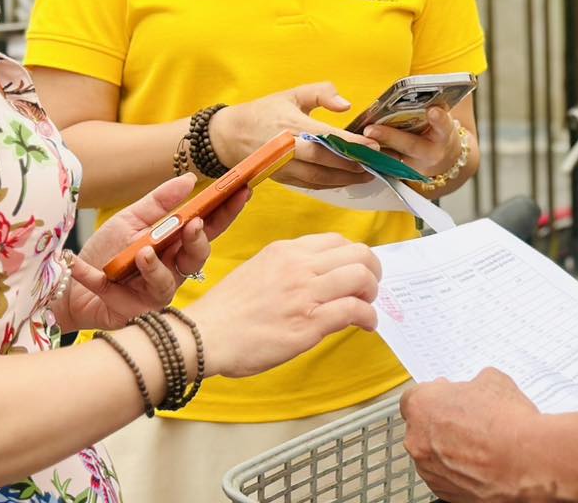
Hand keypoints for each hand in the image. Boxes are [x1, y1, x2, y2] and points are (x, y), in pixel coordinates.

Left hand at [58, 173, 239, 331]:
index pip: (209, 227)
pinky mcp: (131, 312)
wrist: (71, 285)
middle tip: (193, 224)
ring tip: (143, 252)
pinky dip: (99, 280)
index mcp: (176, 245)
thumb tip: (189, 179)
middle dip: (198, 241)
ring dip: (155, 268)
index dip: (227, 211)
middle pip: (197, 258)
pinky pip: (123, 297)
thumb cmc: (107, 253)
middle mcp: (172, 270)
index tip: (242, 190)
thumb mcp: (130, 220)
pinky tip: (89, 268)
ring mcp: (153, 293)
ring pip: (167, 284)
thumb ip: (159, 202)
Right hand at [189, 233, 381, 377]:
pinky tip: (366, 324)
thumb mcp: (258, 271)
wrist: (204, 336)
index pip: (336, 241)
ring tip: (368, 305)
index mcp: (285, 251)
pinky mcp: (309, 323)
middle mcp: (299, 266)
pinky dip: (369, 317)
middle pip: (358, 253)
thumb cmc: (227, 311)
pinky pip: (354, 310)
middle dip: (373, 270)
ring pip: (361, 277)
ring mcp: (305, 293)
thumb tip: (317, 277)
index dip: (354, 256)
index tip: (356, 270)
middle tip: (370, 286)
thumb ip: (289, 269)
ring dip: (373, 292)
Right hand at [209, 82, 377, 188]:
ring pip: (320, 178)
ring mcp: (285, 168)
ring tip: (370, 175)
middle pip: (325, 162)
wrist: (230, 137)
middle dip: (354, 165)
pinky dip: (332, 185)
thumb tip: (345, 104)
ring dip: (346, 179)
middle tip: (378, 165)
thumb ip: (321, 93)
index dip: (352, 143)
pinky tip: (348, 181)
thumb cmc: (265, 112)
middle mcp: (287, 150)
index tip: (373, 145)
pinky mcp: (284, 179)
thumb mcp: (292, 94)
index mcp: (291, 125)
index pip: (327, 136)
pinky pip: (312, 185)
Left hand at [364, 106, 465, 181]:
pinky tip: (356, 148)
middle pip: (410, 144)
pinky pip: (384, 165)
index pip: (444, 125)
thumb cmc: (439, 132)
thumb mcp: (443, 119)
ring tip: (357, 138)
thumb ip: (433, 107)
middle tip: (371, 129)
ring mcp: (415, 166)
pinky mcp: (401, 173)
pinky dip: (371, 156)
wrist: (443, 159)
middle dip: (389, 136)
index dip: (439, 119)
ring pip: (393, 158)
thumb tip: (416, 87)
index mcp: (444, 135)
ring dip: (374, 148)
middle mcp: (430, 152)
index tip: (432, 110)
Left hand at [403, 369, 549, 501]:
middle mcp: (417, 439)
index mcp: (421, 406)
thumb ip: (474, 383)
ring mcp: (428, 469)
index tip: (447, 397)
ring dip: (449, 447)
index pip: (414, 397)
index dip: (434, 396)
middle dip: (441, 422)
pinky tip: (481, 462)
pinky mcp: (443, 492)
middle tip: (468, 419)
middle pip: (422, 426)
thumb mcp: (493, 380)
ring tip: (480, 444)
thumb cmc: (506, 423)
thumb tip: (479, 388)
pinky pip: (444, 476)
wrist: (525, 462)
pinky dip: (458, 470)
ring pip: (432, 454)